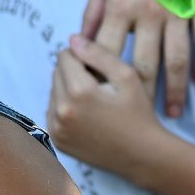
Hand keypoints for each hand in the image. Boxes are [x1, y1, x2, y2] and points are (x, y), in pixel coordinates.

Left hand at [48, 37, 171, 179]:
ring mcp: (56, 127)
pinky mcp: (56, 140)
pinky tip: (86, 115)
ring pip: (52, 92)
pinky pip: (52, 111)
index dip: (82, 57)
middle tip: (98, 85)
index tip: (99, 68)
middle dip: (73, 73)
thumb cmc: (139, 114)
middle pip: (56, 73)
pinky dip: (64, 108)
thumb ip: (98, 54)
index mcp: (78, 91)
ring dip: (67, 90)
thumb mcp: (127, 77)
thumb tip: (72, 38)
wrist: (142, 156)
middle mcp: (61, 110)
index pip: (65, 56)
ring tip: (93, 101)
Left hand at [83, 0, 194, 118]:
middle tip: (140, 121)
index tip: (102, 103)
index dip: (104, 80)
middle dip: (141, 96)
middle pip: (143, 65)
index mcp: (120, 7)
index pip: (109, 53)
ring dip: (174, 89)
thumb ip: (94, 10)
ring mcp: (177, 11)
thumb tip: (77, 40)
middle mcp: (147, 13)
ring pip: (176, 60)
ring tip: (172, 112)